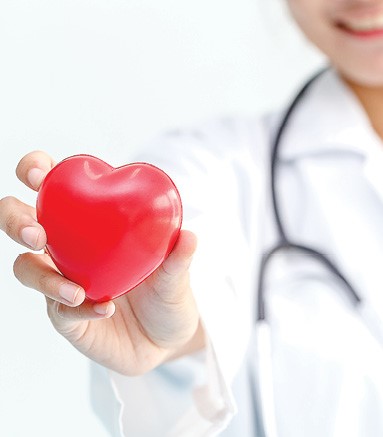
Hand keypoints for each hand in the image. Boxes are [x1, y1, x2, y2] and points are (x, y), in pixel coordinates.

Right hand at [0, 151, 203, 374]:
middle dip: (17, 221)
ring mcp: (62, 282)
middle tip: (36, 232)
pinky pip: (59, 310)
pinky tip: (103, 308)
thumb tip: (189, 236)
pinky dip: (78, 309)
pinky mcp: (65, 317)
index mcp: (89, 222)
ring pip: (26, 268)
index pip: (53, 188)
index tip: (38, 175)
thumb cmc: (165, 293)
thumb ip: (179, 258)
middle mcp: (68, 248)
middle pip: (21, 223)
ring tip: (75, 290)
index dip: (35, 171)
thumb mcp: (176, 274)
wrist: (165, 338)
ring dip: (42, 275)